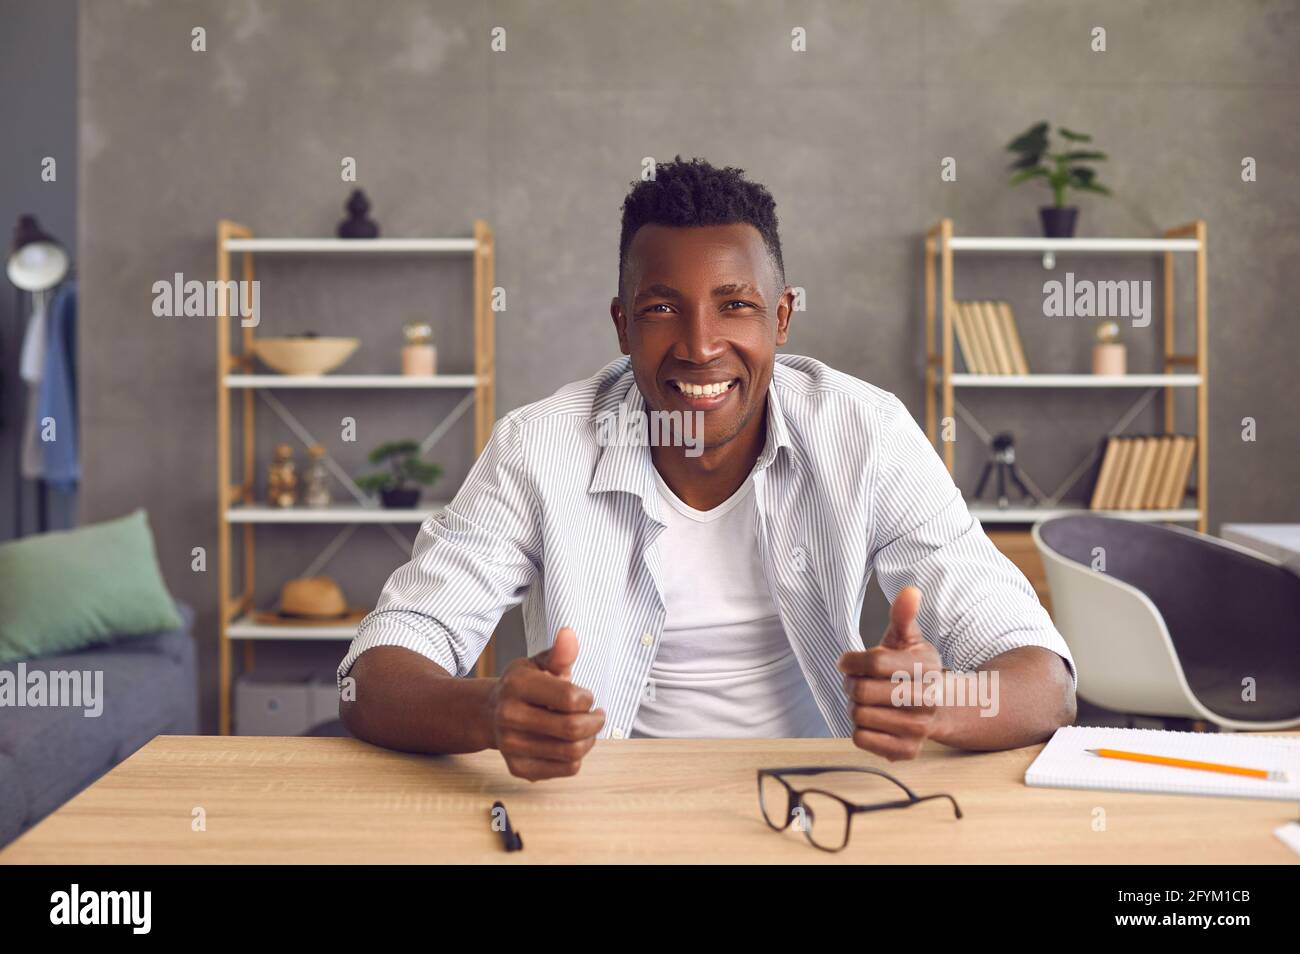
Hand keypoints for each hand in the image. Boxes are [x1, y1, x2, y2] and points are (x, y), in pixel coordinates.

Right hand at [486, 627, 605, 780]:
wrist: (491, 713)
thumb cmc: (524, 686)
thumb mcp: (540, 664)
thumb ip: (559, 653)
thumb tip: (569, 633)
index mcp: (517, 685)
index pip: (571, 698)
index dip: (587, 698)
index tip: (585, 696)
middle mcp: (509, 716)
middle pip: (573, 728)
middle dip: (595, 722)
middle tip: (597, 715)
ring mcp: (511, 745)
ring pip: (572, 752)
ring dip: (590, 740)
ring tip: (588, 729)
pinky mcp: (519, 768)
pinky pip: (566, 770)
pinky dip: (578, 757)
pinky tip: (573, 744)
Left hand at [837, 586, 947, 760]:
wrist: (940, 707)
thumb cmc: (913, 669)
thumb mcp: (908, 639)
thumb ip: (904, 616)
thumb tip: (910, 591)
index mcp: (927, 668)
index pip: (874, 662)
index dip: (851, 661)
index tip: (846, 662)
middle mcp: (927, 700)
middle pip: (862, 691)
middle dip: (852, 684)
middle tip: (859, 682)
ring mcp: (918, 729)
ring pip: (858, 715)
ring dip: (855, 707)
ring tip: (869, 701)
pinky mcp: (906, 751)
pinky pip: (861, 739)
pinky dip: (859, 728)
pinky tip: (875, 720)